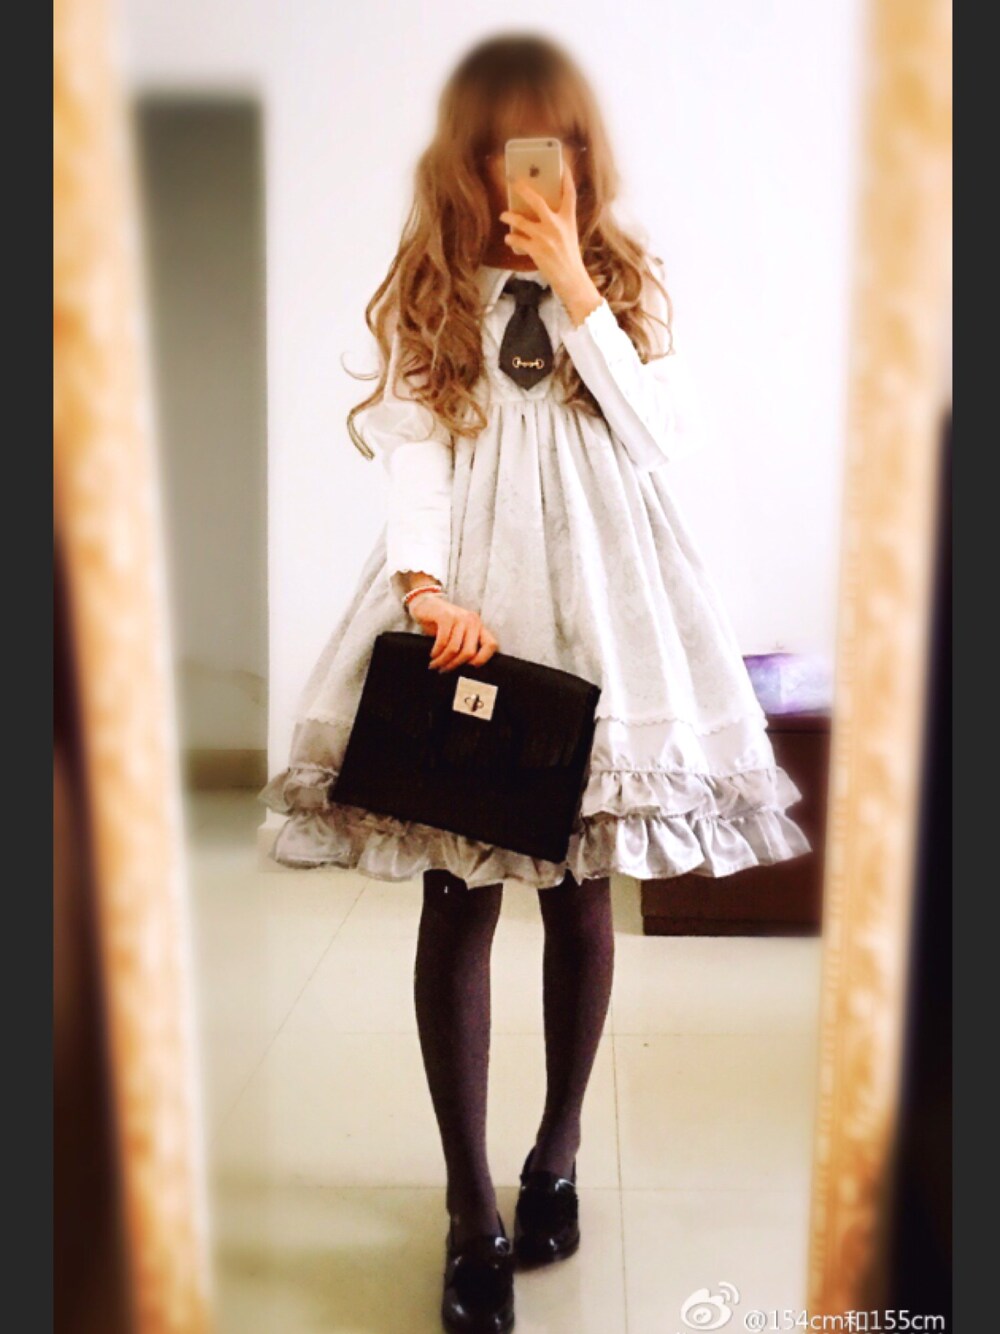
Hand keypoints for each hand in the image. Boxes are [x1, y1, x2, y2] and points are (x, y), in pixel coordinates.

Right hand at [408, 593, 499, 671]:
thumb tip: (464, 669)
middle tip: (444, 670)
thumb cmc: (441, 623)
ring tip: (435, 665)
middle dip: (455, 664)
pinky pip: (443, 641)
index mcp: (478, 626)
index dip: (483, 659)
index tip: (469, 667)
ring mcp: (459, 617)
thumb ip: (464, 645)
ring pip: (454, 648)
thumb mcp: (457, 633)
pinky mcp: (446, 616)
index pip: (491, 645)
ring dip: (443, 660)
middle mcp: (472, 621)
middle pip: (470, 652)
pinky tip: (432, 654)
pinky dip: (436, 651)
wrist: (425, 603)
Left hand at [499, 170, 602, 325]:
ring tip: (504, 216)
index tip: (561, 164)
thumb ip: (558, 220)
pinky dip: (510, 239)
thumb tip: (539, 209)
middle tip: (513, 182)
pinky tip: (509, 239)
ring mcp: (545, 238)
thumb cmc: (569, 257)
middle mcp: (557, 225)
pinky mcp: (536, 250)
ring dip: (508, 217)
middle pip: (537, 200)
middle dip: (522, 189)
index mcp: (569, 219)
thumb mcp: (569, 234)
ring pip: (520, 220)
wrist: (571, 279)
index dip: (566, 176)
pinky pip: (516, 239)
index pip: (569, 193)